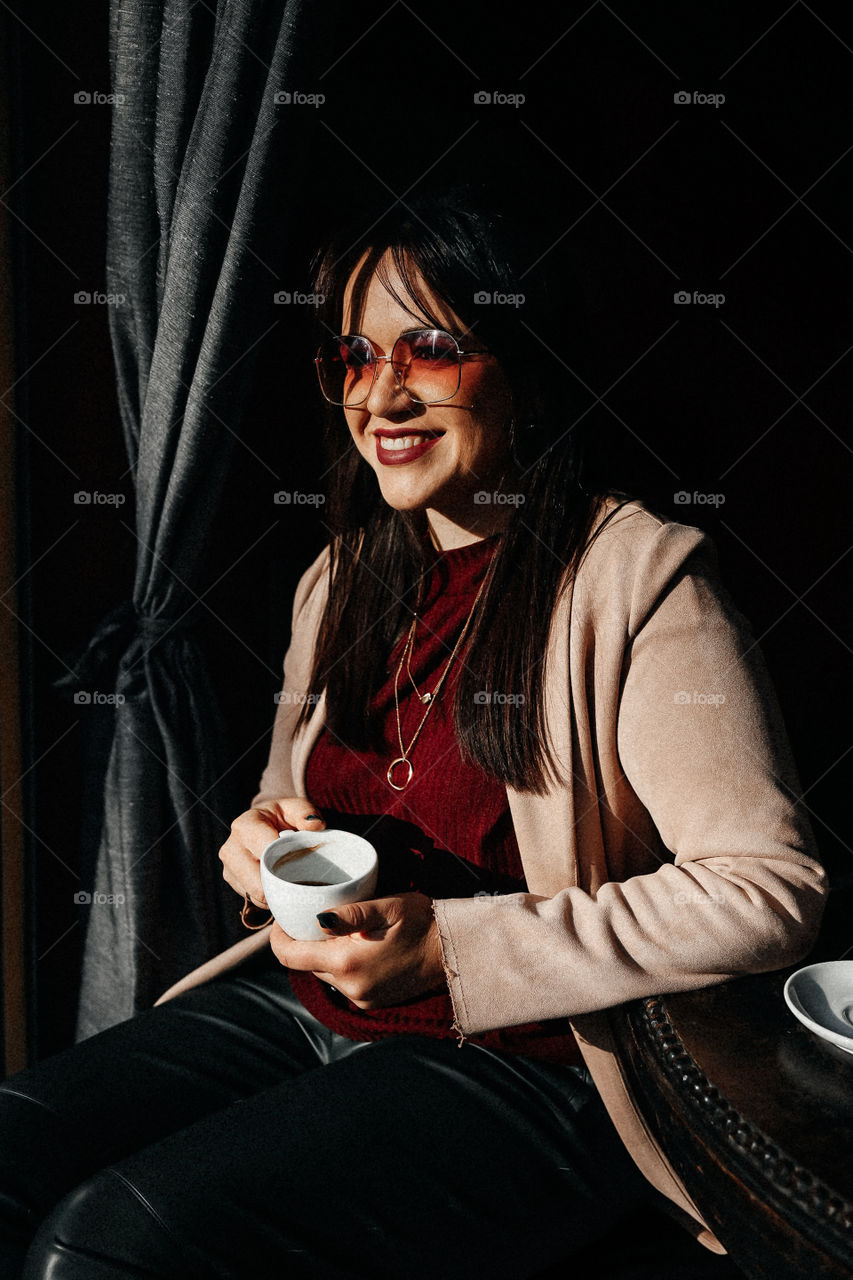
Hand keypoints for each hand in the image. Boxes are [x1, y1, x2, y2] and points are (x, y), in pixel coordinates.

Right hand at [218, 798, 325, 910]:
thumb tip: (315, 825)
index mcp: (245, 827)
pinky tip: (281, 884)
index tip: (302, 865)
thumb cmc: (282, 816)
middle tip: (301, 878)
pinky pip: (254, 899)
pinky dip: (270, 896)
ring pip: (256, 895)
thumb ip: (306, 812)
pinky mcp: (233, 882)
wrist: (265, 823)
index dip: (285, 863)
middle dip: (282, 884)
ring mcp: (229, 868)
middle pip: (257, 882)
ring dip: (277, 892)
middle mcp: (231, 848)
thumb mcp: (295, 807)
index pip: (264, 854)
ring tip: (291, 880)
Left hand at [269, 892, 446, 1008]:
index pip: (291, 957)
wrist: (453, 952)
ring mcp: (360, 999)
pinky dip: (340, 965)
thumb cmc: (422, 922)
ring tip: (337, 930)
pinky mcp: (370, 1002)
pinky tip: (355, 946)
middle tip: (311, 916)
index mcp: (347, 963)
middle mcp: (349, 987)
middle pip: (306, 965)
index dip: (278, 938)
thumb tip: (317, 919)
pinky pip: (342, 983)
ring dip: (324, 954)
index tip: (281, 919)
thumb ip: (350, 913)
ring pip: (324, 974)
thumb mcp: (387, 907)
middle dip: (303, 942)